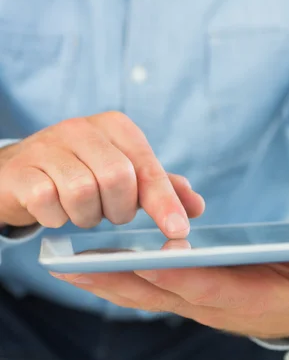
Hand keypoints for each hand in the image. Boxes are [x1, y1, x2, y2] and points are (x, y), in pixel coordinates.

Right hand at [0, 112, 203, 233]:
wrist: (21, 172)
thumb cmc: (82, 174)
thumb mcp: (124, 176)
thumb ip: (159, 189)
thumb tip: (196, 206)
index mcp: (115, 127)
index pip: (147, 168)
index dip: (164, 202)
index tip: (179, 231)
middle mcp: (81, 129)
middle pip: (117, 179)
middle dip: (118, 209)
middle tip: (109, 212)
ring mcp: (48, 146)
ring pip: (82, 193)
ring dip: (86, 215)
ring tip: (81, 211)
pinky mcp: (22, 169)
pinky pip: (48, 202)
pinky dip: (56, 217)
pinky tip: (54, 210)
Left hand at [52, 258, 288, 338]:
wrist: (286, 311)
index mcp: (240, 298)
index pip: (205, 287)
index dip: (180, 275)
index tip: (150, 259)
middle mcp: (205, 304)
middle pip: (157, 293)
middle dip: (118, 280)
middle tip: (78, 266)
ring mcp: (187, 301)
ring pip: (139, 294)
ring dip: (102, 282)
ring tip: (65, 266)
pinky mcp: (178, 294)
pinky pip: (138, 290)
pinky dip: (110, 281)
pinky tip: (84, 269)